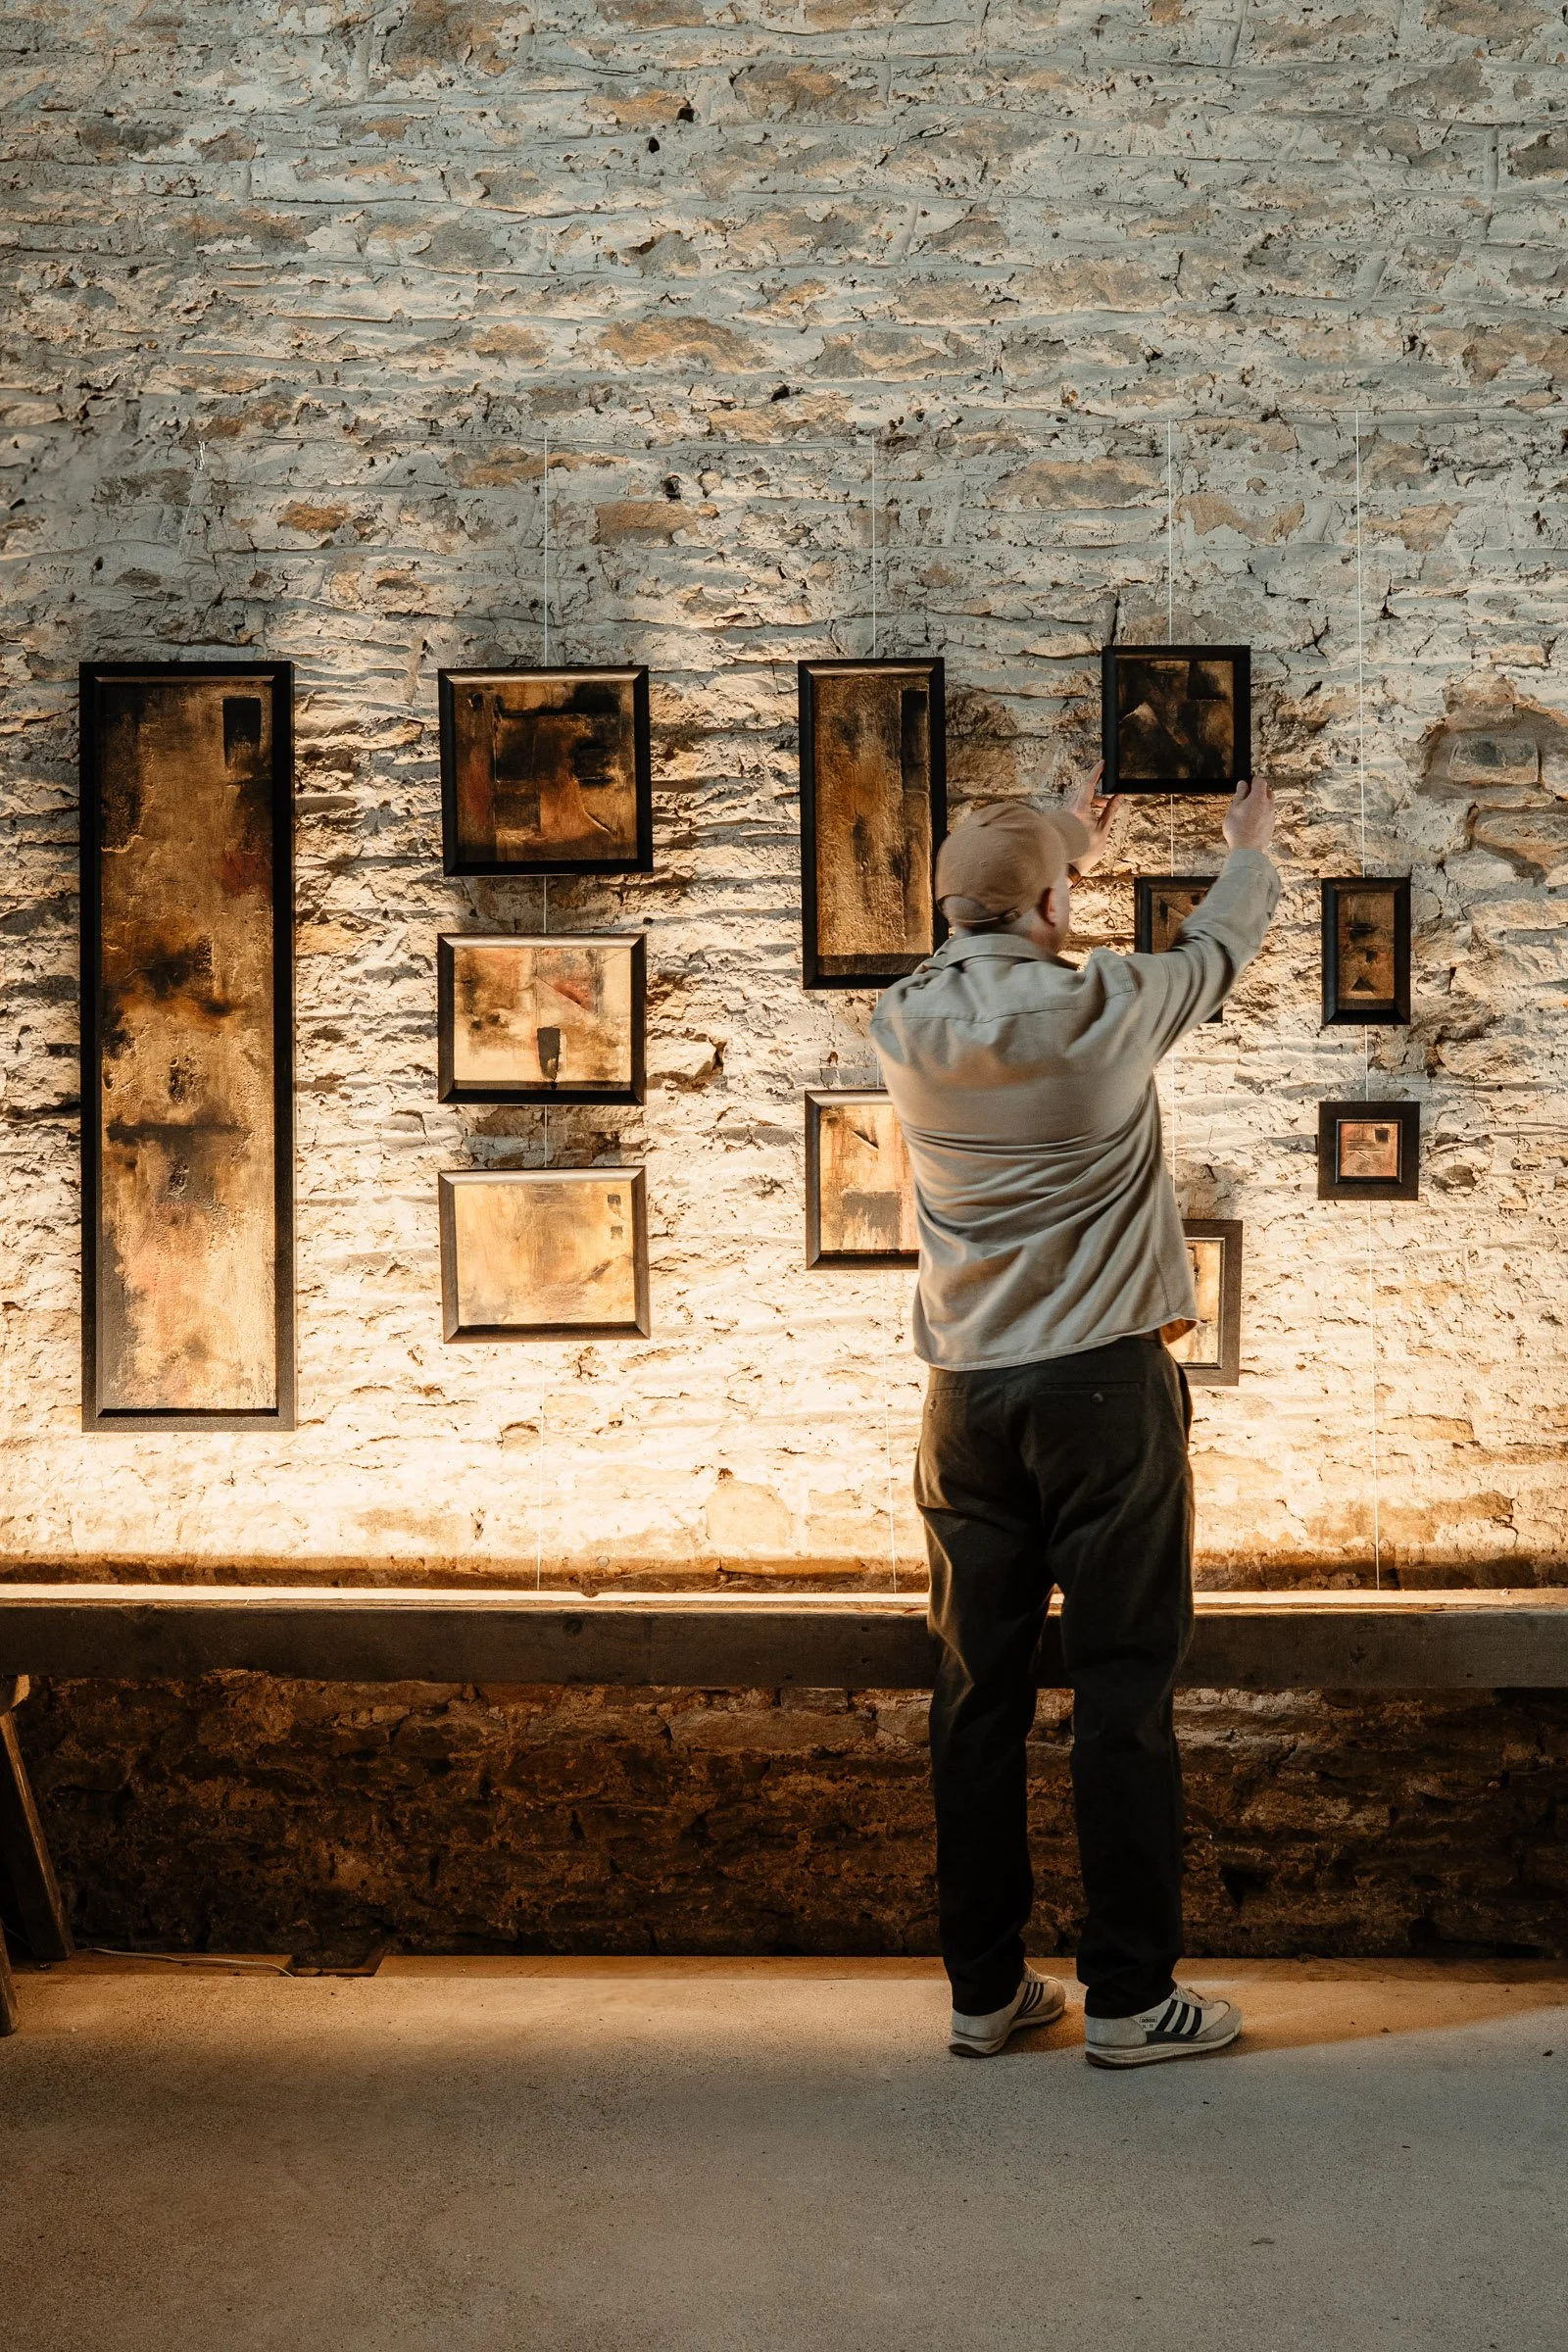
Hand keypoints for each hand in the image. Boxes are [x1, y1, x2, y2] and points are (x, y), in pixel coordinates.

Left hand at [1061, 760, 1121, 874]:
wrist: (1068, 867)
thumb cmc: (1084, 851)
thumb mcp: (1103, 830)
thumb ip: (1111, 811)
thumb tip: (1119, 797)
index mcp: (1079, 809)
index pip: (1088, 784)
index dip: (1096, 772)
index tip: (1102, 763)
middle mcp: (1069, 808)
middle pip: (1084, 791)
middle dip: (1097, 791)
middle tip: (1107, 795)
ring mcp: (1064, 813)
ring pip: (1079, 800)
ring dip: (1092, 802)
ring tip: (1102, 810)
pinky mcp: (1062, 819)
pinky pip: (1075, 807)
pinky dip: (1085, 808)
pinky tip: (1092, 817)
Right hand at [1222, 775, 1275, 852]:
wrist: (1247, 849)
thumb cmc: (1238, 829)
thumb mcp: (1233, 809)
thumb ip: (1239, 794)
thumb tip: (1242, 784)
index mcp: (1258, 797)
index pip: (1260, 781)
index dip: (1253, 780)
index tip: (1248, 783)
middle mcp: (1268, 804)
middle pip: (1267, 791)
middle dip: (1259, 790)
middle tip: (1248, 795)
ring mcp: (1271, 815)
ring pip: (1269, 803)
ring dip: (1261, 802)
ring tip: (1249, 809)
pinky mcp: (1271, 825)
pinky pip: (1268, 814)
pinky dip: (1262, 813)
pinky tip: (1252, 820)